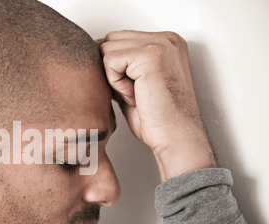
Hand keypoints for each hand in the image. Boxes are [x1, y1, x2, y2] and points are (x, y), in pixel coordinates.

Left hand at [97, 31, 216, 181]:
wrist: (175, 138)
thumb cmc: (158, 120)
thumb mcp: (135, 85)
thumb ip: (121, 67)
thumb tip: (95, 58)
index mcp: (166, 43)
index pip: (120, 39)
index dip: (113, 66)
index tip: (131, 91)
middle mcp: (166, 39)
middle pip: (110, 40)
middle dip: (111, 69)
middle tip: (132, 94)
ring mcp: (160, 44)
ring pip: (107, 49)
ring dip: (114, 77)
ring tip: (135, 95)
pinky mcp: (150, 55)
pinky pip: (110, 61)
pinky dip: (115, 83)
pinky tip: (134, 96)